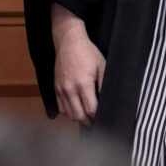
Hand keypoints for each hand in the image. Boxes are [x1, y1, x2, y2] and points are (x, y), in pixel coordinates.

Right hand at [52, 9, 105, 126]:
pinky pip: (61, 108)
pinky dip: (69, 113)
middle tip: (98, 124)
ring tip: (88, 120)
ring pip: (69, 114)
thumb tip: (109, 101)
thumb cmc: (87, 52)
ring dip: (79, 119)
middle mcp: (70, 89)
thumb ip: (105, 85)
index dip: (98, 117)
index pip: (91, 110)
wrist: (68, 42)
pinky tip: (77, 112)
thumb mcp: (102, 66)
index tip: (105, 119)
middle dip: (89, 122)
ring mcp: (61, 89)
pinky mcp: (56, 88)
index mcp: (83, 84)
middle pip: (79, 116)